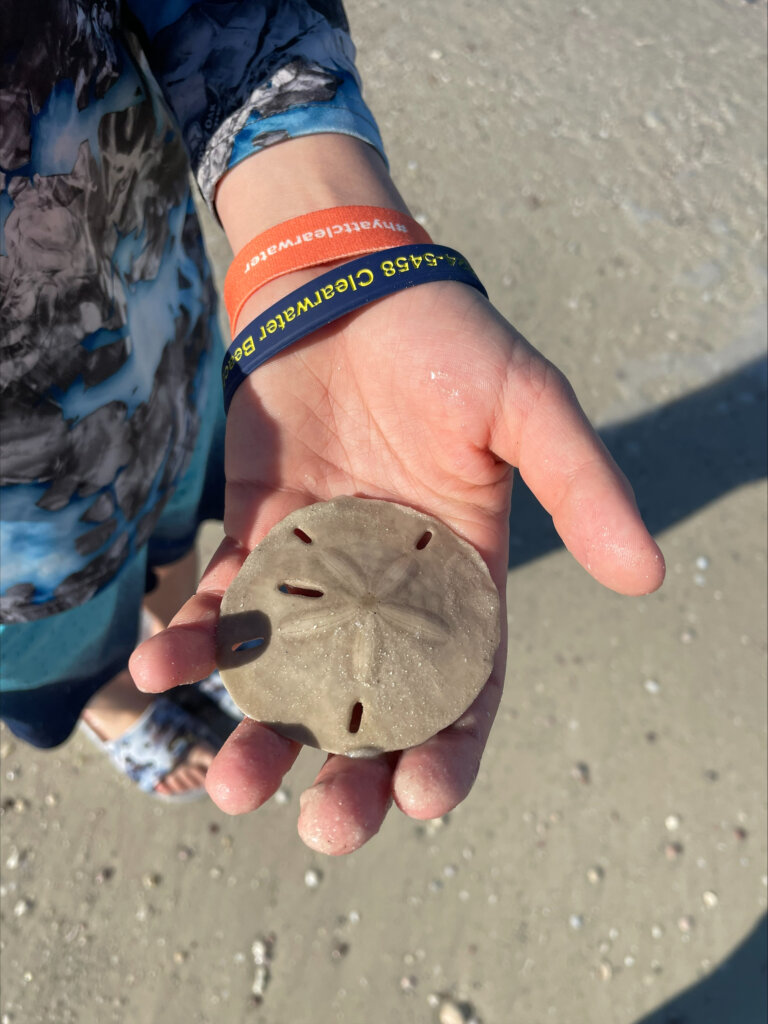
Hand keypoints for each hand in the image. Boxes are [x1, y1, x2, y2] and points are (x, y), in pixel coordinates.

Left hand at [130, 276, 663, 853]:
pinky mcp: (259, 537)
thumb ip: (583, 486)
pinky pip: (225, 606)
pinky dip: (195, 642)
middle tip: (323, 829)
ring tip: (233, 780)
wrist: (347, 284)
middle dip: (350, 774)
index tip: (421, 798)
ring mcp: (320, 571)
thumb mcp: (528, 407)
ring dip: (261, 731)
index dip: (449, 752)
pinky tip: (163, 670)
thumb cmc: (447, 342)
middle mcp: (392, 591)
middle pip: (375, 707)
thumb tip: (647, 574)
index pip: (465, 689)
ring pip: (292, 675)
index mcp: (464, 578)